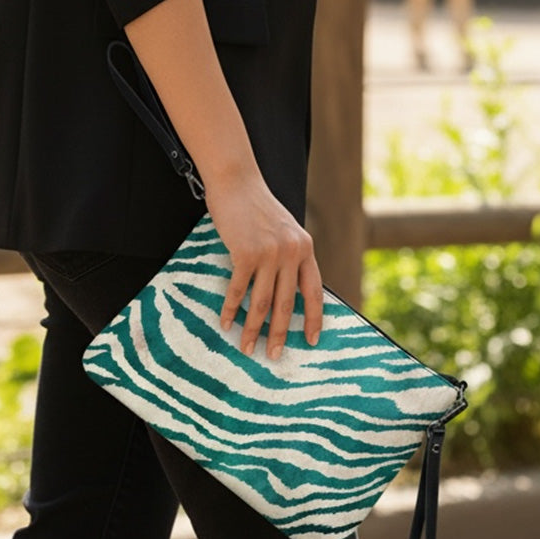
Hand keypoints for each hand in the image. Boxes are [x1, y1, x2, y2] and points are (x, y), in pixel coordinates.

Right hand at [205, 171, 323, 360]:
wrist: (237, 182)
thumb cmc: (257, 207)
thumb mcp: (284, 230)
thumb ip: (290, 256)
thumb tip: (286, 290)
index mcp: (305, 248)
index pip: (314, 291)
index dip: (314, 318)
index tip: (312, 341)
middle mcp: (292, 252)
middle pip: (286, 304)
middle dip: (280, 334)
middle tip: (274, 356)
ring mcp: (269, 253)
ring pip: (261, 302)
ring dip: (253, 329)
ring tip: (247, 348)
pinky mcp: (245, 253)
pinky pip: (238, 289)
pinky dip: (230, 309)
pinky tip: (225, 323)